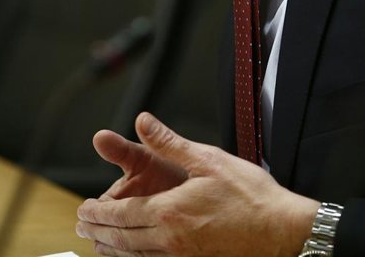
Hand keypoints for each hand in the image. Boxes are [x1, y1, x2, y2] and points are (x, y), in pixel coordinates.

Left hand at [76, 112, 318, 256]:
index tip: (82, 211)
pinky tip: (135, 256)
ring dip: (113, 250)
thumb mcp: (208, 159)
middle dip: (98, 233)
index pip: (120, 215)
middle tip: (81, 227)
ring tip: (99, 244)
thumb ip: (169, 142)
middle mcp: (171, 240)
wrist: (283, 231)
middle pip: (123, 240)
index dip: (97, 213)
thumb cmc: (251, 196)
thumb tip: (142, 121)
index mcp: (169, 212)